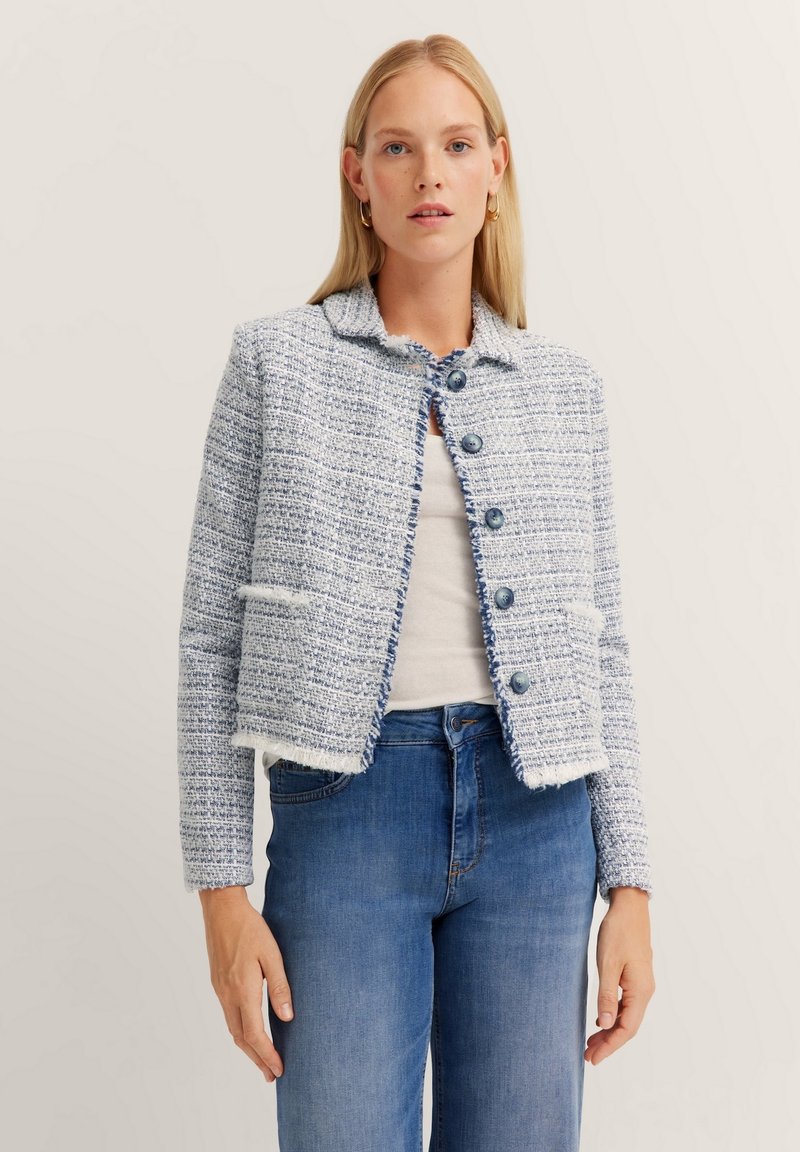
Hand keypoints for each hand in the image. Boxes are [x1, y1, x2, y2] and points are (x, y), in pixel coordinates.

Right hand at [199, 886, 294, 1083]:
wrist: (222, 909)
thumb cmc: (251, 928)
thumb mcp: (272, 954)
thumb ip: (279, 986)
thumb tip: (288, 1018)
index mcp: (242, 989)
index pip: (254, 1034)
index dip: (266, 1055)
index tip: (278, 1069)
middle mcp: (227, 994)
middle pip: (240, 1038)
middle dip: (256, 1059)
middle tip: (271, 1075)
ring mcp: (220, 990)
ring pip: (232, 1028)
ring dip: (247, 1047)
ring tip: (262, 1060)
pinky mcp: (217, 983)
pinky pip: (228, 1016)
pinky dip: (239, 1031)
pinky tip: (249, 1031)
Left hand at [584, 887, 654, 1065]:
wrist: (630, 906)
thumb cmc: (618, 932)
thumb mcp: (608, 964)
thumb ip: (607, 995)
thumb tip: (606, 1024)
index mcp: (640, 991)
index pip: (626, 1029)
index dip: (610, 1046)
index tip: (592, 1059)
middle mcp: (645, 991)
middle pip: (628, 1026)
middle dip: (608, 1043)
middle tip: (587, 1055)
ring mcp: (641, 984)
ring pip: (627, 1016)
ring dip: (609, 1030)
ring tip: (590, 1042)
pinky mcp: (635, 976)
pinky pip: (626, 1004)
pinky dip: (612, 1015)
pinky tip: (601, 1019)